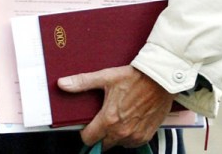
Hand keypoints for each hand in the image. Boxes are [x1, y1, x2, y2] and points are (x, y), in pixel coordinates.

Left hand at [58, 65, 174, 149]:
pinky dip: (129, 136)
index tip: (86, 125)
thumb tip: (62, 84)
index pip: (88, 139)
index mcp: (109, 120)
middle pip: (103, 144)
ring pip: (118, 144)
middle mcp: (122, 132)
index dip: (84, 132)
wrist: (159, 80)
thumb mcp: (105, 77)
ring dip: (115, 136)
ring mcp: (135, 136)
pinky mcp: (146, 136)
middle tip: (102, 120)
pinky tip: (129, 121)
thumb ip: (82, 82)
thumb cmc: (133, 77)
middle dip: (100, 135)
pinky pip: (133, 143)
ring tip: (117, 118)